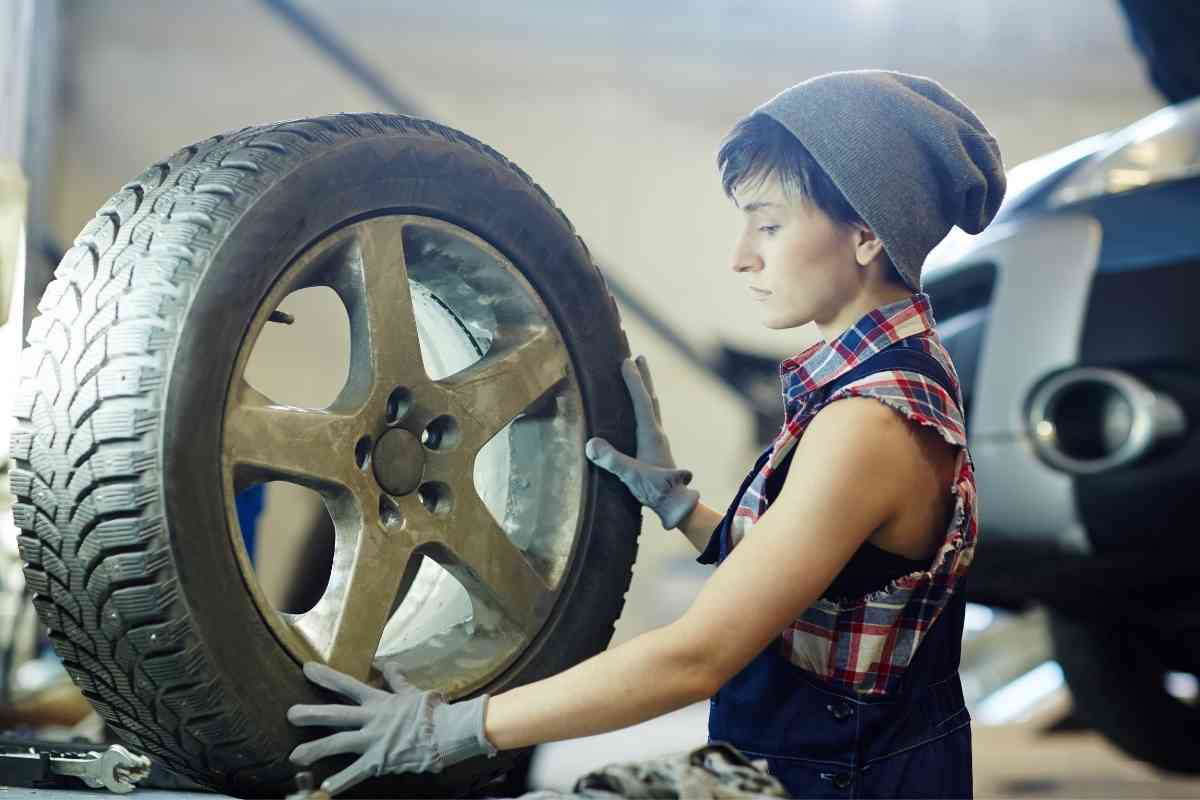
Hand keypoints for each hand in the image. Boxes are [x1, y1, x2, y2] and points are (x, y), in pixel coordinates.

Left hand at [287, 661, 495, 795]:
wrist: (448, 731)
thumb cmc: (432, 710)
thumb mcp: (412, 691)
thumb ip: (396, 679)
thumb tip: (386, 662)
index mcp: (378, 701)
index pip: (347, 685)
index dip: (326, 677)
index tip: (306, 669)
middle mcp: (371, 719)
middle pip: (335, 715)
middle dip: (311, 715)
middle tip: (290, 714)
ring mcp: (373, 740)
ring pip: (338, 744)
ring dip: (315, 749)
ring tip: (294, 756)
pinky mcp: (379, 761)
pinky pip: (356, 772)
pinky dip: (341, 782)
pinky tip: (325, 788)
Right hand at [585, 355, 699, 529]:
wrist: (676, 504)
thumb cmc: (654, 491)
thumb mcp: (631, 476)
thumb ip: (613, 461)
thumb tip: (591, 444)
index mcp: (651, 435)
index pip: (642, 402)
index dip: (634, 381)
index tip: (626, 361)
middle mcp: (657, 433)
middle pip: (650, 398)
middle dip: (644, 377)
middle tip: (639, 356)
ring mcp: (658, 440)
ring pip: (652, 407)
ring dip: (646, 389)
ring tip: (640, 376)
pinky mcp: (656, 448)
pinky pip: (649, 418)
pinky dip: (644, 406)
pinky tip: (638, 412)